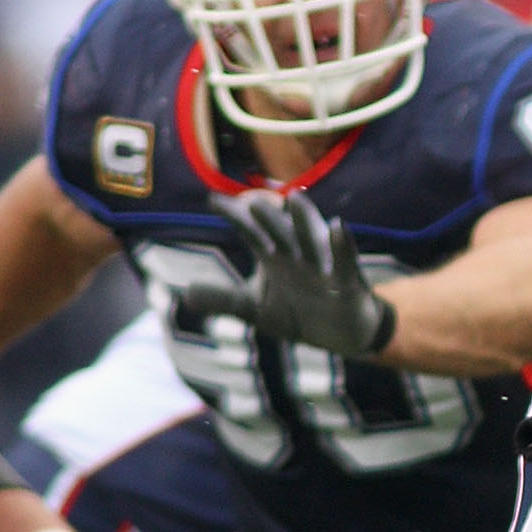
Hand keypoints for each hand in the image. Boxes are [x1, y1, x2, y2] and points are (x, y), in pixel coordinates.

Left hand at [177, 190, 395, 356]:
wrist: (342, 334)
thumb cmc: (299, 312)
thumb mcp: (256, 309)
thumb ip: (224, 299)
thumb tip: (186, 293)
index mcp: (274, 256)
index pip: (251, 231)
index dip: (234, 216)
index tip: (212, 200)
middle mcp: (296, 254)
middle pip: (279, 231)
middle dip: (267, 217)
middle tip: (252, 202)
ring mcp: (321, 265)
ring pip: (310, 238)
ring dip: (304, 218)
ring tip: (295, 197)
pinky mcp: (345, 280)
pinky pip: (343, 260)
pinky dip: (341, 244)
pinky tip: (337, 225)